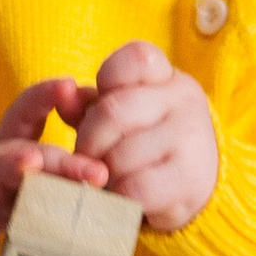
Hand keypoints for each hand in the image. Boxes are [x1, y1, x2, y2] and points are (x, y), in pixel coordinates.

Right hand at [0, 80, 109, 255]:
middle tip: (94, 169)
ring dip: (7, 165)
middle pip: (17, 148)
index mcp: (1, 147)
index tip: (73, 88)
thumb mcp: (11, 177)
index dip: (46, 98)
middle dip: (56, 156)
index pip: (25, 115)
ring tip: (32, 166)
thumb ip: (49, 168)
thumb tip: (106, 168)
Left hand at [69, 39, 219, 234]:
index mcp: (167, 76)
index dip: (107, 80)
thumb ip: (87, 105)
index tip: (102, 105)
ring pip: (121, 155)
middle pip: (115, 112)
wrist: (192, 185)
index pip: (136, 58)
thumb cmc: (144, 143)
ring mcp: (191, 138)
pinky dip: (119, 196)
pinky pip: (135, 188)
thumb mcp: (119, 116)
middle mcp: (185, 100)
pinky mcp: (190, 179)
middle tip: (87, 156)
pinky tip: (123, 195)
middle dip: (89, 140)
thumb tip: (63, 97)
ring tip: (108, 176)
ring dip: (103, 173)